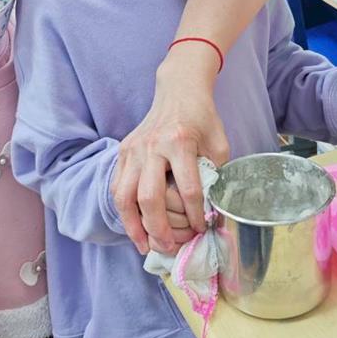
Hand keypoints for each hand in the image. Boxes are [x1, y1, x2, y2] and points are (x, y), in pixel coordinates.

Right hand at [113, 45, 229, 254]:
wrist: (178, 90)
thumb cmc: (202, 119)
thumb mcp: (219, 144)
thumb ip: (216, 176)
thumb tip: (213, 213)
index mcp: (180, 142)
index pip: (187, 189)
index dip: (195, 215)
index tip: (201, 228)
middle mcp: (152, 146)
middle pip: (150, 198)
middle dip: (160, 229)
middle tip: (170, 247)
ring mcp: (133, 149)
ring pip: (125, 196)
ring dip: (134, 227)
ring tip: (146, 246)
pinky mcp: (123, 152)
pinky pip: (118, 187)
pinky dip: (124, 211)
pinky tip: (135, 227)